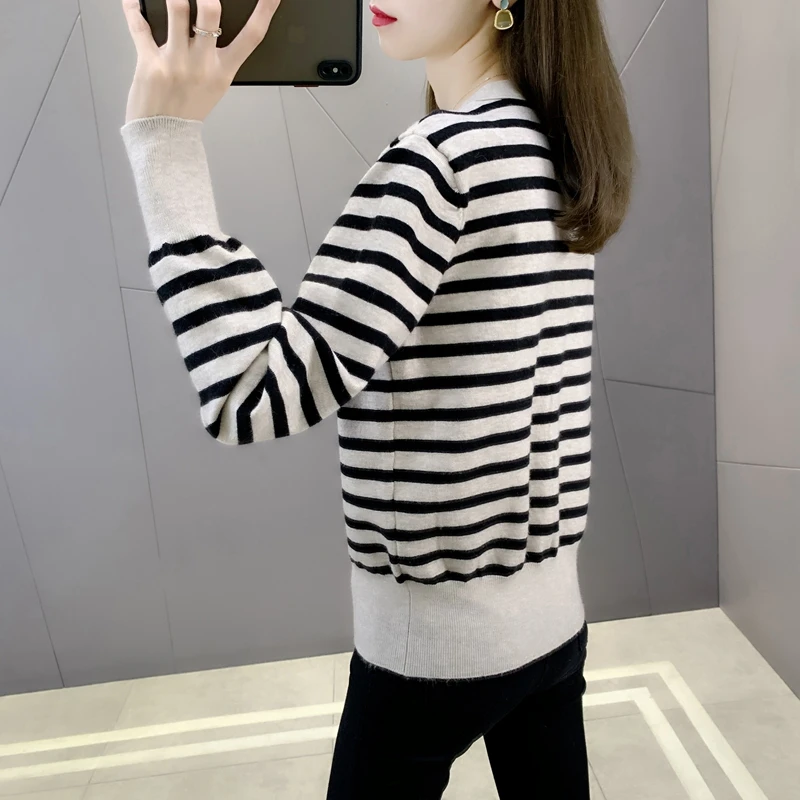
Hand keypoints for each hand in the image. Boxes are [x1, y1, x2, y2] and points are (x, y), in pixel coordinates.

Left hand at [122, 0, 280, 123]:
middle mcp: (201, 64)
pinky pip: (139, 25)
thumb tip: (209, 23)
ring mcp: (176, 62)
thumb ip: (216, 57)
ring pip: (177, 9)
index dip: (264, 11)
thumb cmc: (187, 110)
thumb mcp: (213, 86)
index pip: (251, 37)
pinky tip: (133, 1)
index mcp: (222, 71)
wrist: (164, 137)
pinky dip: (133, 8)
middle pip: (211, 14)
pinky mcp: (149, 62)